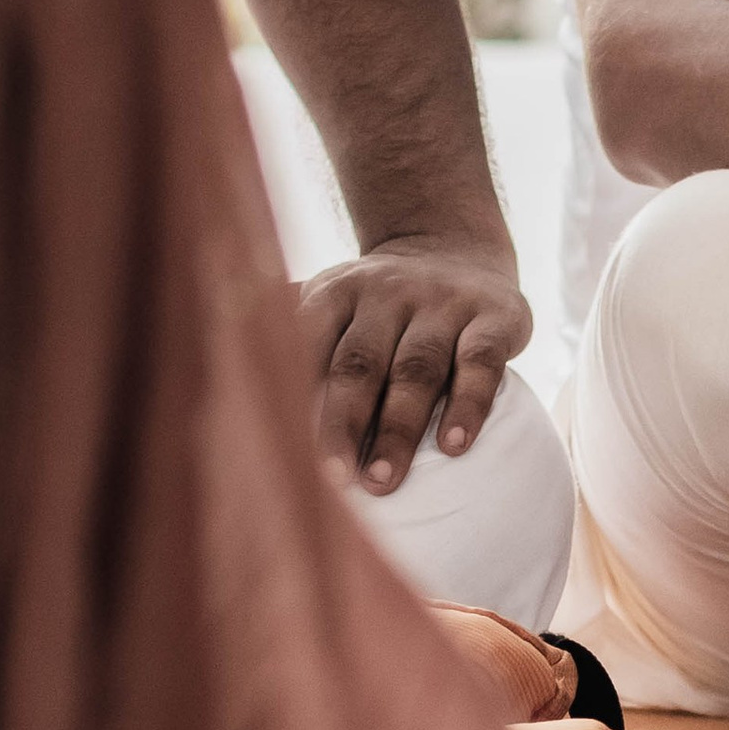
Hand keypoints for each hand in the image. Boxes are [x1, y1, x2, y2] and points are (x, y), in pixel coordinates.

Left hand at [300, 237, 532, 493]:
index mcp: (337, 293)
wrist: (457, 248)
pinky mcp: (496, 316)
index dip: (294, 398)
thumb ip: (291, 339)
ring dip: (398, 428)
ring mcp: (443, 302)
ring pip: (417, 368)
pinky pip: (481, 362)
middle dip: (344, 424)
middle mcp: (388, 292)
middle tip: (334, 481)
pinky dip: (468, 405)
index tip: (284, 451)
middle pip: (360, 363)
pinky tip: (454, 447)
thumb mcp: (333, 304)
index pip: (309, 345)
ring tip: (383, 480)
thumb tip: (232, 385)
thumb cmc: (381, 307)